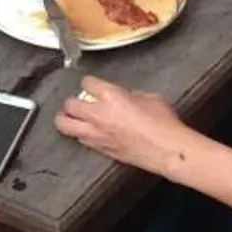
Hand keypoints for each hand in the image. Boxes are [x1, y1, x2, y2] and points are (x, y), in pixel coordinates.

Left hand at [53, 76, 189, 173]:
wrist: (166, 149)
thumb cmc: (163, 123)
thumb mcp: (150, 97)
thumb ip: (131, 95)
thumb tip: (125, 98)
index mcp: (111, 95)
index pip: (87, 83)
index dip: (88, 82)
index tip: (90, 84)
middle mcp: (98, 114)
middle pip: (69, 105)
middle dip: (71, 102)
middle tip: (75, 102)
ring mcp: (97, 133)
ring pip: (66, 126)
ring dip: (66, 120)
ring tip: (68, 118)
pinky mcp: (100, 149)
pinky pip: (80, 140)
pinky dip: (80, 135)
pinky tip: (86, 133)